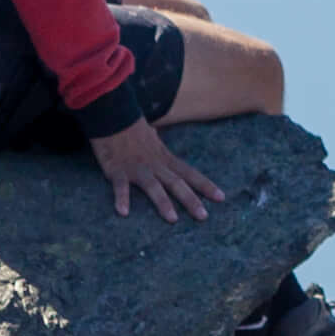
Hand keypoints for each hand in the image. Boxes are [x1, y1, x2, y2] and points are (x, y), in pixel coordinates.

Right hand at [92, 116, 226, 223]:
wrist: (112, 116)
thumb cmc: (131, 129)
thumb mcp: (151, 137)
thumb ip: (158, 144)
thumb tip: (158, 137)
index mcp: (165, 159)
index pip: (190, 173)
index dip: (205, 186)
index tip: (221, 198)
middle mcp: (155, 165)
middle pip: (177, 183)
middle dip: (191, 200)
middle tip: (203, 217)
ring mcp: (137, 168)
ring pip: (153, 186)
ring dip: (163, 202)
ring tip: (172, 219)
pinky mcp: (118, 170)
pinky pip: (121, 186)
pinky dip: (122, 198)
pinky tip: (123, 212)